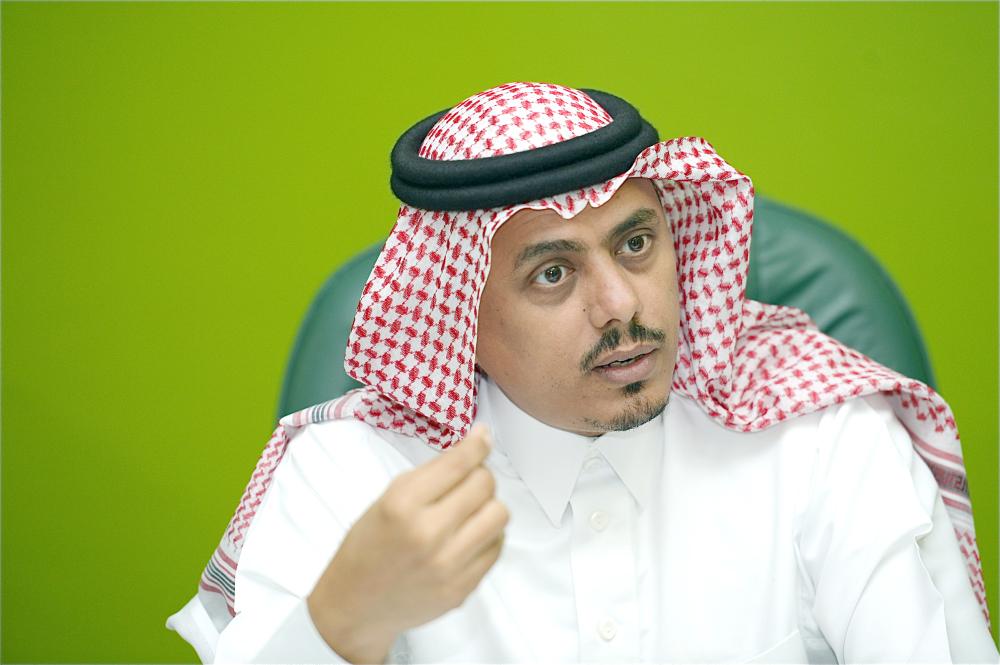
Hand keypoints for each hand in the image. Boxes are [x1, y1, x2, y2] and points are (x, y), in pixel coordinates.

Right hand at [306, 423, 508, 663]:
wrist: (356, 605)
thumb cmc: (368, 545)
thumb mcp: (387, 499)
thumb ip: (430, 475)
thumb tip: (476, 446)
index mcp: (402, 504)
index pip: (458, 464)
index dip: (478, 444)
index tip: (484, 436)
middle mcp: (428, 533)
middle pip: (485, 485)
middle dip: (480, 475)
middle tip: (467, 481)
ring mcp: (448, 565)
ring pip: (500, 515)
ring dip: (488, 506)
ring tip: (470, 511)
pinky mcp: (463, 588)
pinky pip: (497, 547)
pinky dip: (487, 536)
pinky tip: (468, 537)